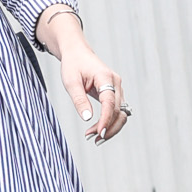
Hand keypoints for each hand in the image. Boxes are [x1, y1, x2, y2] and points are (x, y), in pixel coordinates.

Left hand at [37, 7, 127, 143]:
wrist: (77, 53)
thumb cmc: (73, 64)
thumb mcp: (71, 82)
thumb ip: (79, 99)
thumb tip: (87, 118)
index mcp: (105, 77)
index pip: (110, 102)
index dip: (105, 119)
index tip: (98, 133)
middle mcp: (116, 83)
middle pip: (119, 111)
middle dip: (107, 127)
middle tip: (92, 139)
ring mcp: (117, 89)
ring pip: (120, 114)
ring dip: (110, 128)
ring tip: (94, 138)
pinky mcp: (114, 94)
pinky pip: (116, 111)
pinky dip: (109, 122)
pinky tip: (98, 130)